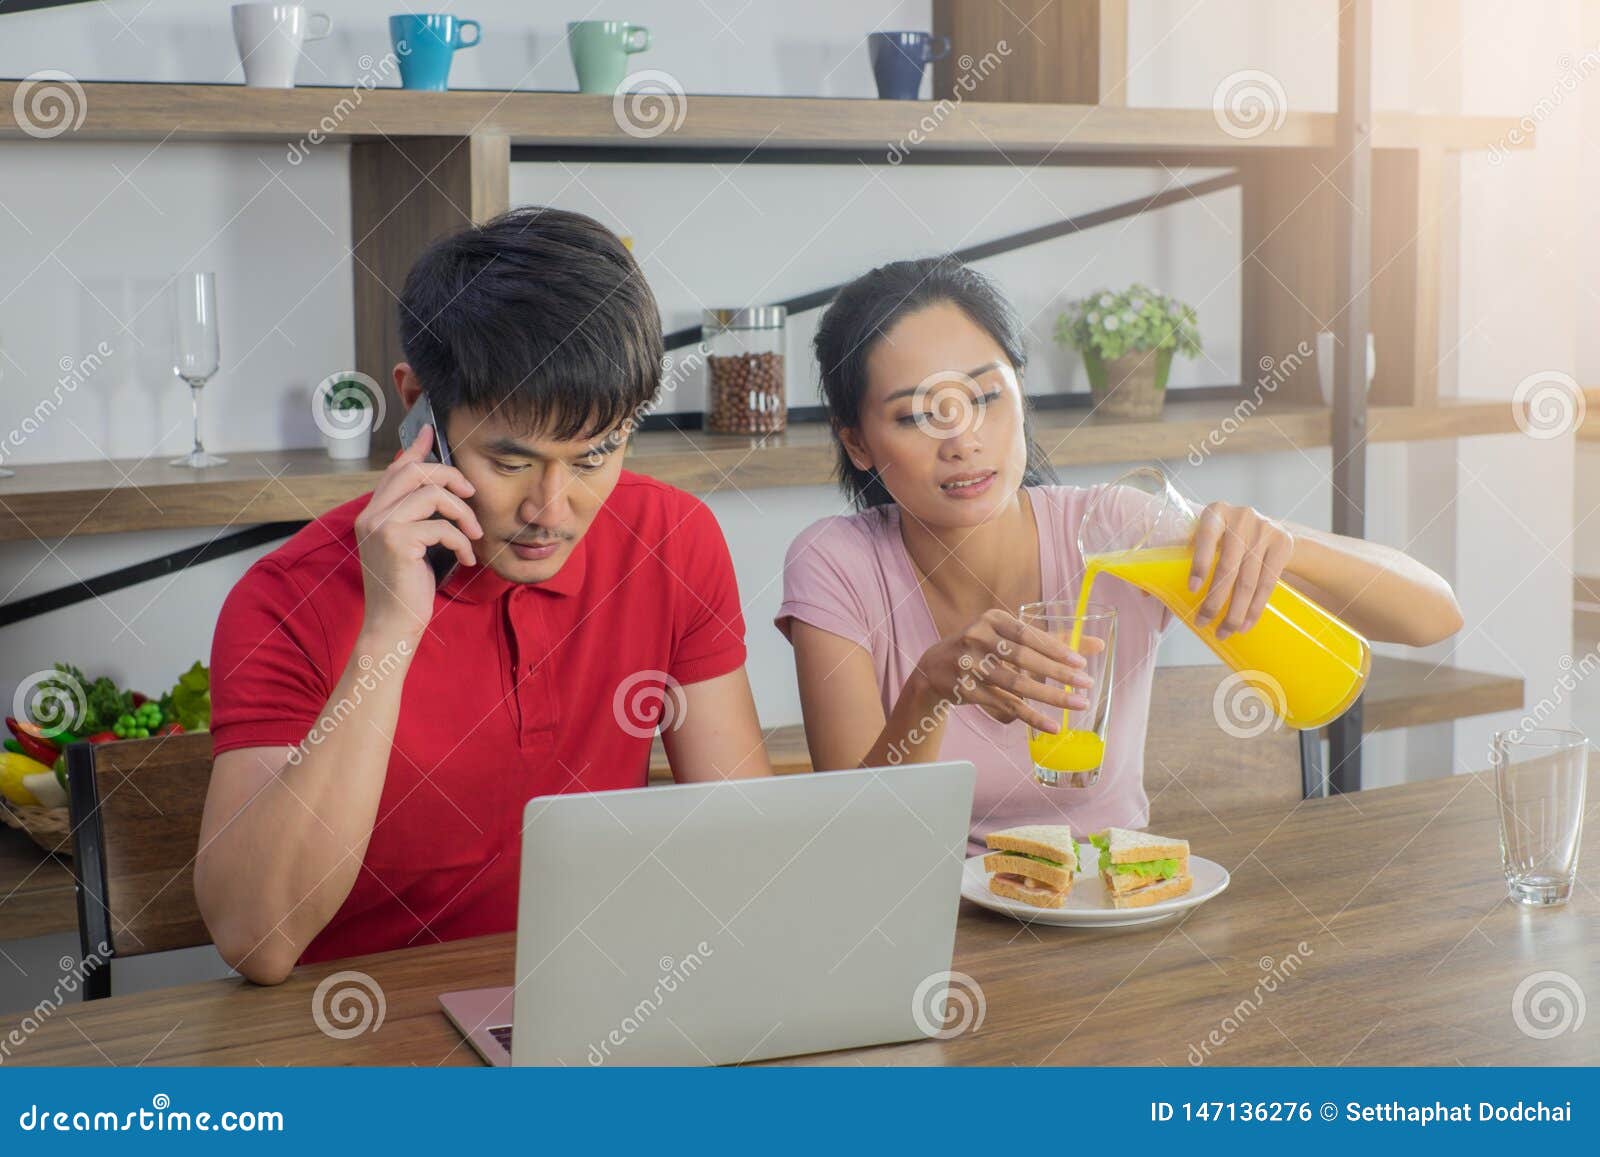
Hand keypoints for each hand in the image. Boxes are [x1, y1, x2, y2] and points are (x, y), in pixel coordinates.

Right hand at [354, 423, 483, 643]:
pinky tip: (466, 559)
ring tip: (472, 535)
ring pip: (432, 494)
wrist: (392, 625)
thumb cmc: (406, 588)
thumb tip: (439, 489)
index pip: (396, 469)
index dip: (416, 447)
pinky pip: (442, 526)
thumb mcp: (411, 545)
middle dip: (451, 476)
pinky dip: (462, 541)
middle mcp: (371, 515)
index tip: (432, 431)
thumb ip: (417, 516)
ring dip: (463, 514)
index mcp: (372, 513)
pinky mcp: (397, 541)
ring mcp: (381, 526)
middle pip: (415, 470)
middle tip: (470, 494)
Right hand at [912, 609, 1102, 732]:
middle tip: (1086, 684)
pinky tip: (1052, 725)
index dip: (1054, 649)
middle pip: (1023, 659)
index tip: (1080, 662)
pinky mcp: (965, 690)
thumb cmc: (982, 648)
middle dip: (1058, 673)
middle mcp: (977, 638)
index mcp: (991, 619)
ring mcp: (968, 665)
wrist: (934, 668)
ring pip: (1015, 685)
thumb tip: (1098, 644)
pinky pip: (1005, 705)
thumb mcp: (1008, 637)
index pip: (1027, 634)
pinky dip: (1031, 717)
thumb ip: (1051, 641)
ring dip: (1050, 697)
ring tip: (1077, 704)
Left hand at [1187, 501, 1294, 639]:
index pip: (1205, 538)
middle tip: (1203, 623)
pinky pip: (1268, 583)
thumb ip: (1179, 560)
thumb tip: (1145, 594)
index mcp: (1215, 513)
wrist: (1270, 531)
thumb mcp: (1205, 540)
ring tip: (1224, 632)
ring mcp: (1265, 530)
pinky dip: (1255, 608)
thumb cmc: (1225, 540)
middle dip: (1214, 600)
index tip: (1191, 590)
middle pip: (1228, 566)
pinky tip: (1245, 624)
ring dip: (1235, 611)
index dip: (1199, 564)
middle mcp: (1241, 517)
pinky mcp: (1283, 544)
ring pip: (1248, 580)